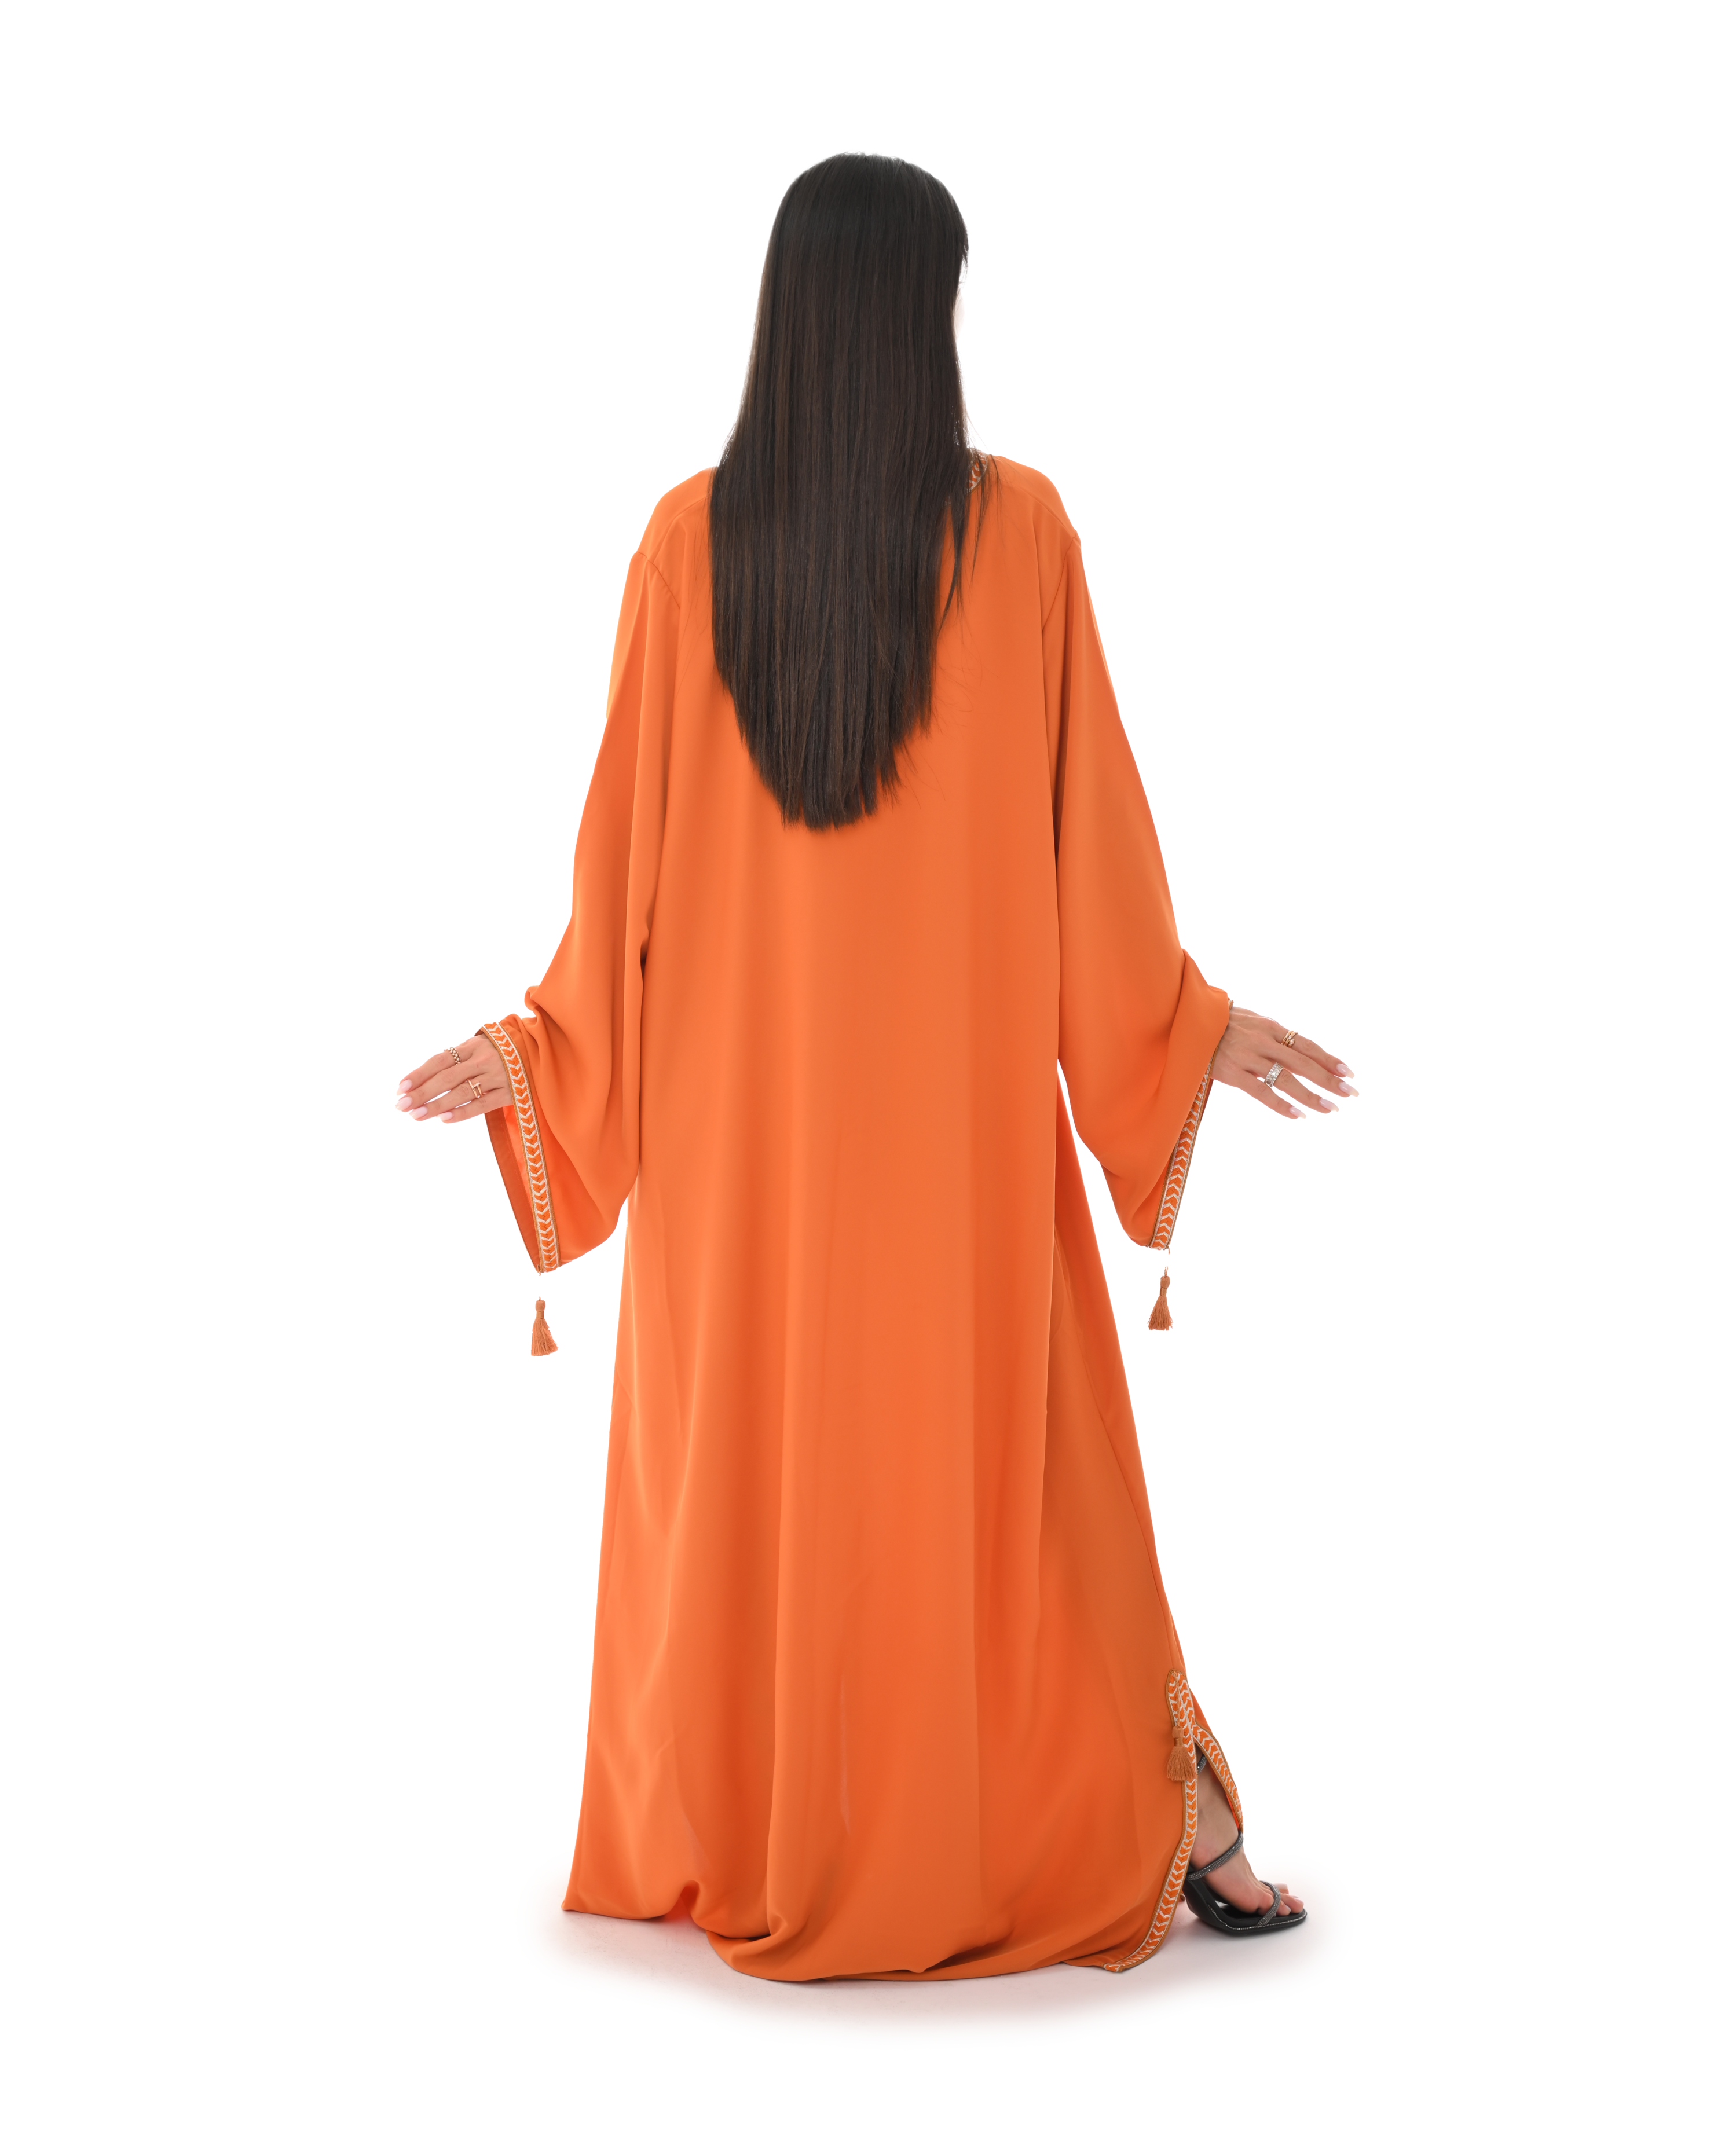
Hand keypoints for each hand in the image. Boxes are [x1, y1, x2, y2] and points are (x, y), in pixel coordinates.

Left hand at [396, 1033, 509, 1123]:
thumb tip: (422, 1079)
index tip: (400, 1088)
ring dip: (436, 1105)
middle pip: (446, 1078)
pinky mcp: (510, 1093)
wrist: (541, 1052)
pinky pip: (482, 1105)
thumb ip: (457, 1059)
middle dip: (421, 1093)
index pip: (439, 1060)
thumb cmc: (500, 1053)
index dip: (419, 1074)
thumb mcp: (478, 1047)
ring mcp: (497, 1076)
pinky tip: (444, 1119)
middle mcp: (483, 1059)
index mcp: (472, 1045)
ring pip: (461, 1093)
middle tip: (401, 1106)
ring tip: (416, 1116)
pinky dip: (462, 1112)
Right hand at [1211, 1006, 1354, 1119]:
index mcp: (1271, 1027)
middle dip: (1329, 1079)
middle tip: (1350, 1093)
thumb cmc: (1219, 1022)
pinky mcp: (1232, 1073)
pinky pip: (1261, 1091)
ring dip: (1311, 1095)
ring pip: (1286, 1078)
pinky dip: (1281, 1104)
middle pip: (1304, 1062)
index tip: (1348, 1073)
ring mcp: (1248, 1057)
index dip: (1329, 1059)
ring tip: (1330, 1108)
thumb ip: (1272, 1034)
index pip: (1307, 1045)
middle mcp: (1263, 1041)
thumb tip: (1296, 1047)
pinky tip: (1298, 1115)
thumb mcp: (1251, 1020)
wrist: (1186, 1021)